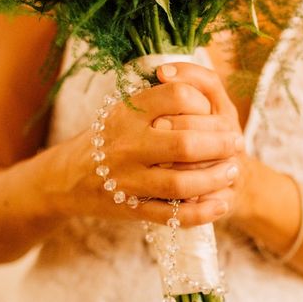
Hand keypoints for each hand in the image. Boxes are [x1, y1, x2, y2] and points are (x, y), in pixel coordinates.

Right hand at [53, 70, 244, 226]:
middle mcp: (127, 145)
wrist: (66, 178)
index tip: (213, 111)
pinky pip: (171, 215)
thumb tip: (199, 86)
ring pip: (181, 183)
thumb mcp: (121, 109)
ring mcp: (129, 180)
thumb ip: (156, 98)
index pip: (177, 96)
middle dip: (220, 144)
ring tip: (232, 171)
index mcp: (127, 113)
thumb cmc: (106, 138)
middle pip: (185, 143)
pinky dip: (201, 213)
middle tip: (236, 143)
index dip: (203, 102)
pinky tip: (219, 205)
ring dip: (214, 178)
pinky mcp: (132, 208)